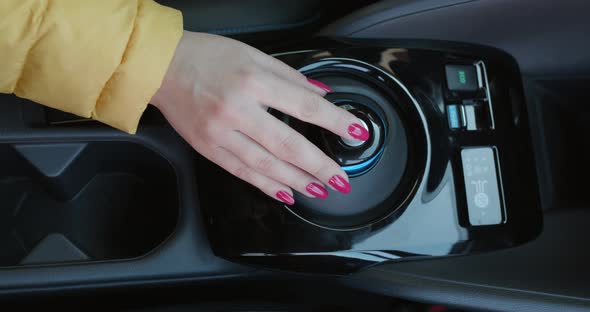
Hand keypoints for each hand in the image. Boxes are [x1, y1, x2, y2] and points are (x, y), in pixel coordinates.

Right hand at [151, 32, 369, 204]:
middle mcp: (237, 110)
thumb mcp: (254, 55)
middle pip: (287, 145)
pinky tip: (286, 193)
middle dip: (319, 165)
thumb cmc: (207, 56)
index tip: (356, 132)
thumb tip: (321, 93)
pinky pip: (241, 172)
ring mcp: (220, 133)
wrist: (160, 67)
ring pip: (265, 165)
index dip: (335, 121)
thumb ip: (291, 76)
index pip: (305, 106)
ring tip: (320, 189)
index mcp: (252, 81)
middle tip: (341, 178)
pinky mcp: (207, 148)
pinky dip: (266, 185)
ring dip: (297, 180)